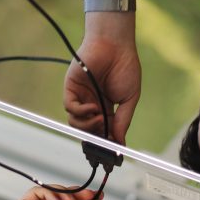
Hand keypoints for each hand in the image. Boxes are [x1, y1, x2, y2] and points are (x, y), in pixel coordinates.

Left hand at [64, 15, 140, 144]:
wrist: (115, 44)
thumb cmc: (125, 66)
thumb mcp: (129, 99)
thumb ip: (122, 121)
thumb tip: (118, 142)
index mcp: (106, 108)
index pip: (102, 131)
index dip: (105, 143)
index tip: (111, 155)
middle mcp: (91, 104)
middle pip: (87, 131)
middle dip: (96, 139)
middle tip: (105, 140)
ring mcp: (81, 96)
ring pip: (76, 123)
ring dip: (88, 126)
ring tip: (100, 119)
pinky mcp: (71, 88)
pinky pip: (70, 108)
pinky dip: (81, 113)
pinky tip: (93, 109)